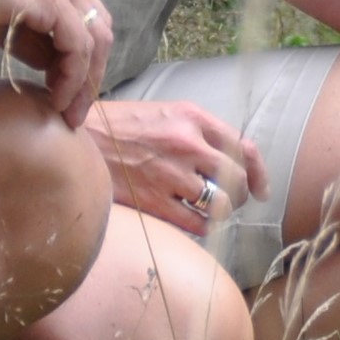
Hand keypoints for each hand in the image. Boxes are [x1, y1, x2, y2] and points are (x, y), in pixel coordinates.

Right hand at [0, 0, 115, 122]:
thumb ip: (27, 36)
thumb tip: (47, 63)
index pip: (84, 14)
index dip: (81, 53)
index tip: (65, 85)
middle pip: (98, 27)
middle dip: (92, 71)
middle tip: (75, 107)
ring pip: (94, 40)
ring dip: (85, 81)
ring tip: (68, 111)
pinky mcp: (53, 1)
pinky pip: (77, 47)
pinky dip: (73, 77)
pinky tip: (57, 98)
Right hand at [84, 96, 265, 236]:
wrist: (77, 140)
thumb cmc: (121, 127)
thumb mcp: (164, 113)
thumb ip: (198, 131)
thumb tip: (231, 157)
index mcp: (192, 118)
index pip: (243, 146)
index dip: (258, 172)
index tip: (261, 188)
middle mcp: (187, 144)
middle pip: (237, 179)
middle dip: (242, 195)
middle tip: (234, 201)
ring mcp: (170, 175)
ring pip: (220, 205)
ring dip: (222, 213)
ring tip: (213, 212)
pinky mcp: (153, 201)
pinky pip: (195, 223)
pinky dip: (202, 226)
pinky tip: (194, 221)